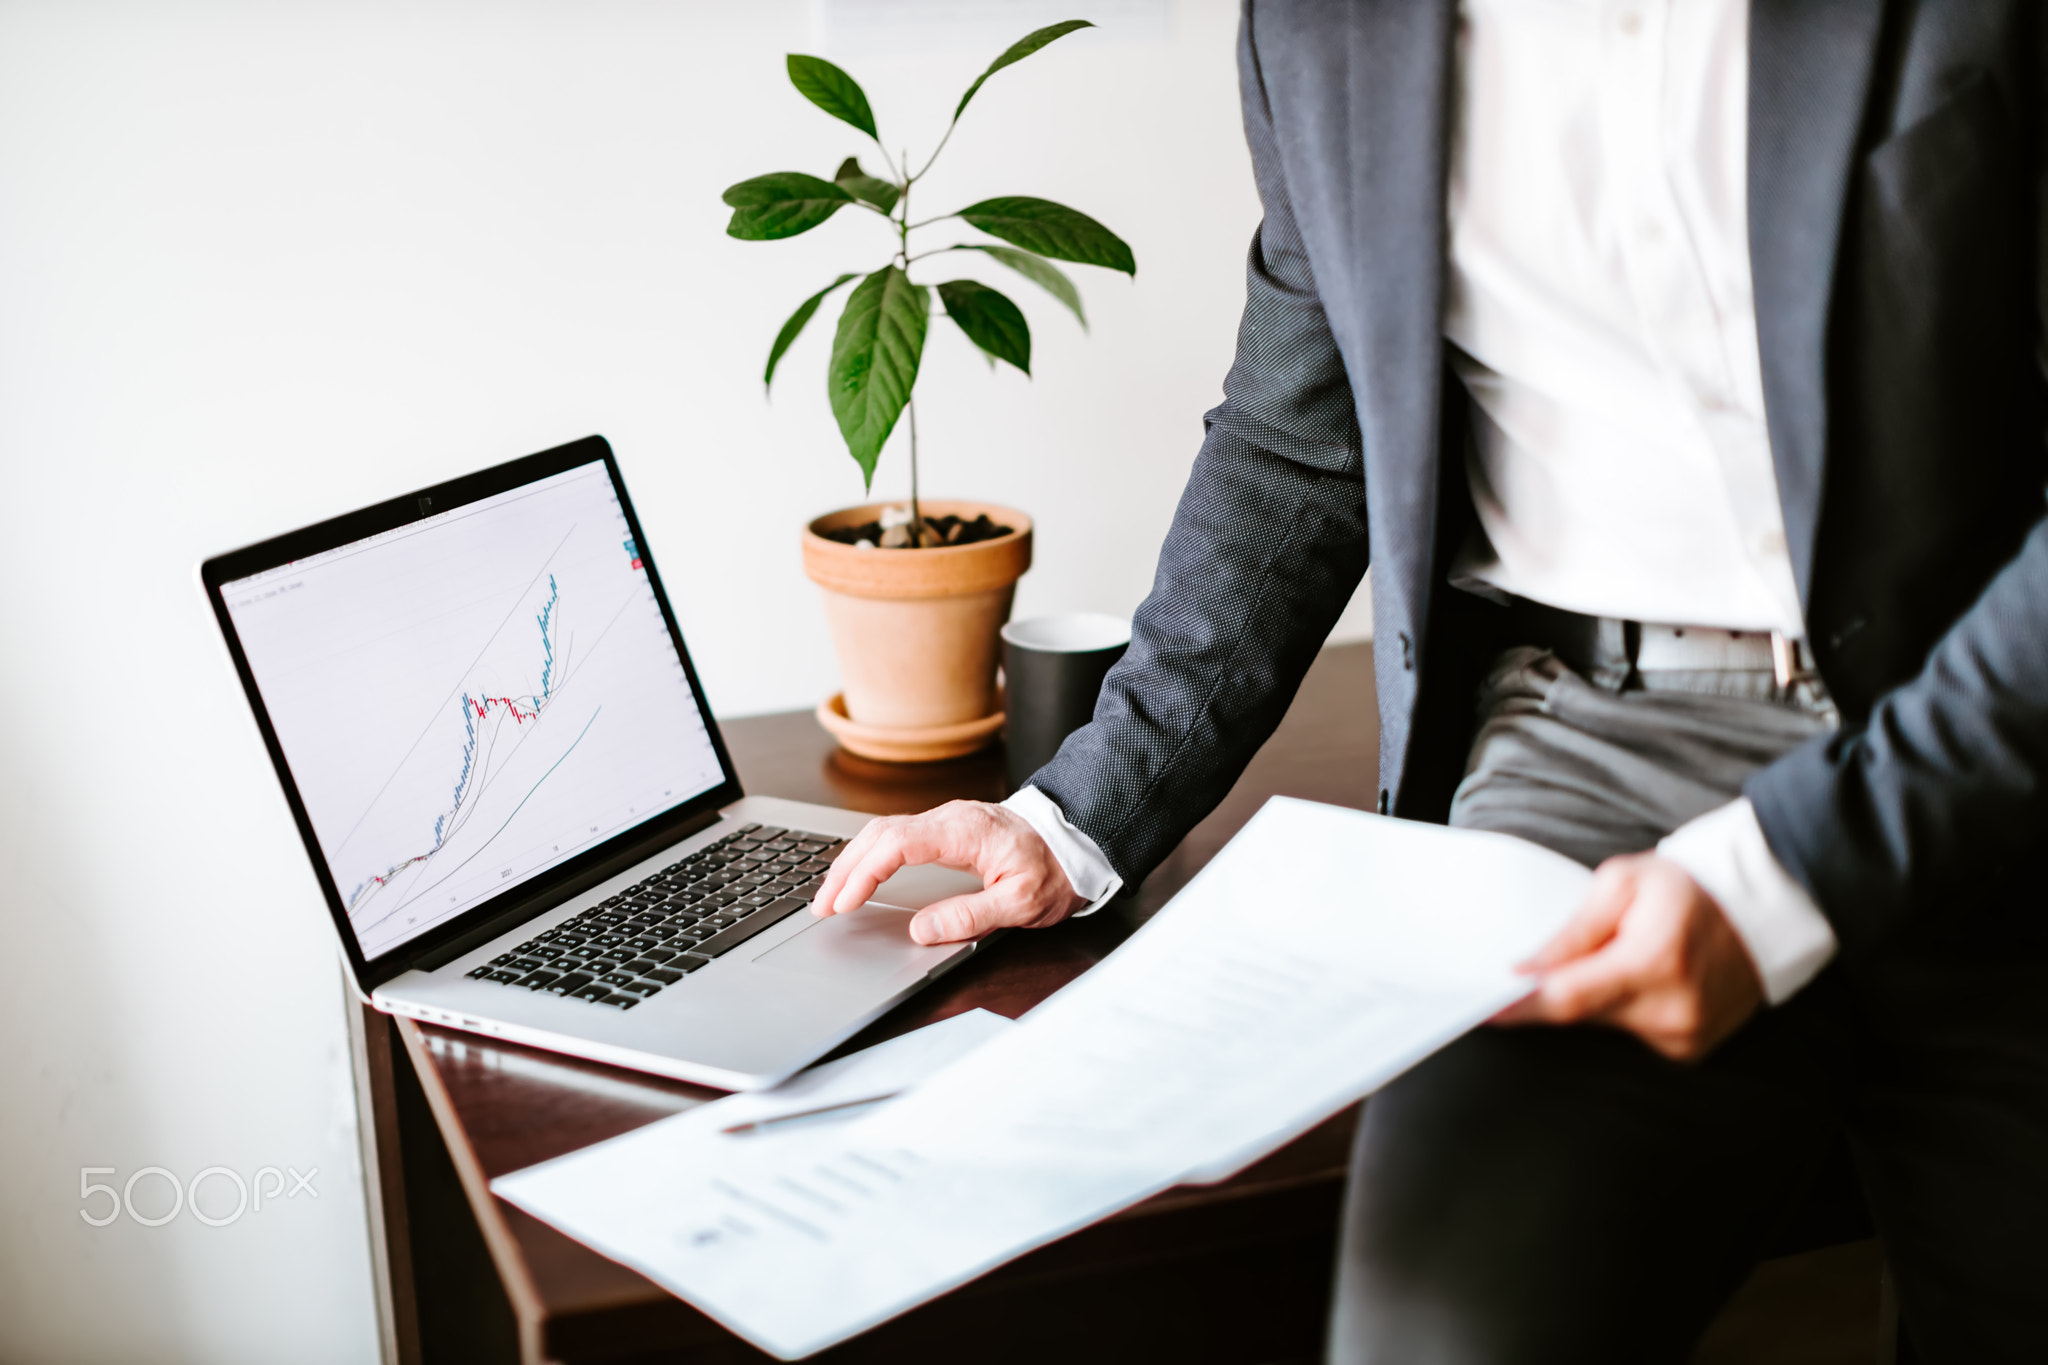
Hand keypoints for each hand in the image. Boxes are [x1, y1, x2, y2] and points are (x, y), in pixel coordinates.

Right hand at [808, 800, 1087, 944]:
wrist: (1078, 841)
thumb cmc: (1054, 869)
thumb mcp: (1022, 904)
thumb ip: (972, 916)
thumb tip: (922, 930)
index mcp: (964, 831)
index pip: (897, 843)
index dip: (864, 872)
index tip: (844, 901)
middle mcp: (950, 817)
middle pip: (880, 833)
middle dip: (845, 869)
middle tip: (822, 906)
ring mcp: (947, 819)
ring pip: (884, 831)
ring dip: (853, 861)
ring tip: (832, 895)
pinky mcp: (947, 828)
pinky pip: (897, 835)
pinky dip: (871, 855)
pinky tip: (861, 875)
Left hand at [1494, 853, 1764, 1061]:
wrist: (1760, 911)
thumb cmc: (1685, 888)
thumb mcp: (1623, 884)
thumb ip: (1573, 932)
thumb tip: (1526, 971)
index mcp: (1654, 962)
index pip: (1569, 999)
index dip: (1521, 1008)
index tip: (1482, 1009)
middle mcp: (1672, 1009)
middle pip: (1581, 1016)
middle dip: (1551, 997)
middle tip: (1535, 972)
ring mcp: (1686, 1037)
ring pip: (1604, 1029)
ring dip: (1592, 1001)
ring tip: (1615, 962)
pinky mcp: (1691, 1053)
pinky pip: (1631, 1038)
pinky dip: (1620, 1014)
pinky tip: (1636, 985)